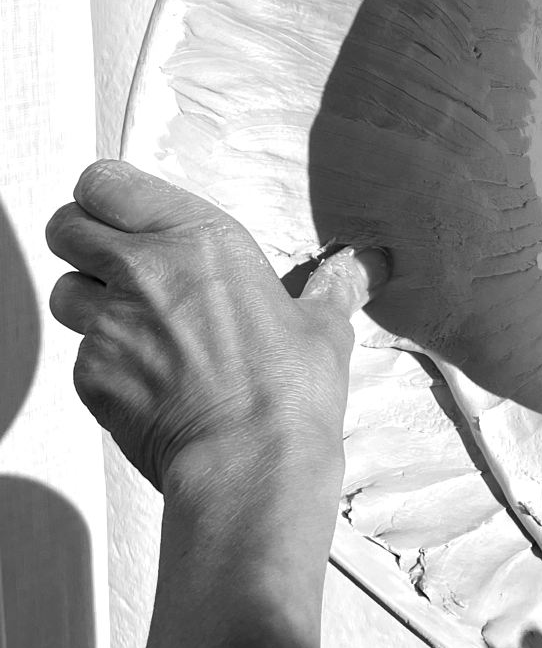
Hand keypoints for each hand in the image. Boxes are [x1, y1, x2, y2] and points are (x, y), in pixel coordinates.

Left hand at [46, 159, 386, 497]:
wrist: (250, 463)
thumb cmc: (290, 392)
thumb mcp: (323, 326)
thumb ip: (331, 288)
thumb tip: (370, 268)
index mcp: (200, 239)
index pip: (106, 183)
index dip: (107, 198)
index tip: (123, 215)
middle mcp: (144, 270)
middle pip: (66, 226)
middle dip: (83, 241)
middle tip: (117, 265)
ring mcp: (110, 324)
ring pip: (65, 291)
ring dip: (89, 302)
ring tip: (135, 327)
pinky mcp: (91, 375)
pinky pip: (79, 355)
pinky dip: (104, 364)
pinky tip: (147, 382)